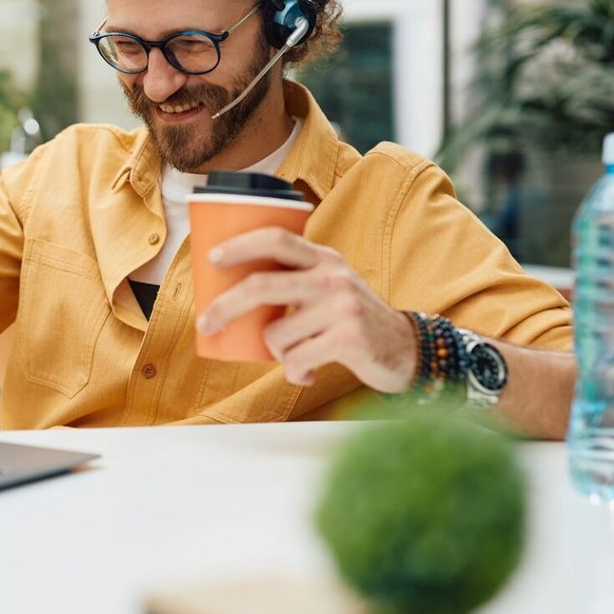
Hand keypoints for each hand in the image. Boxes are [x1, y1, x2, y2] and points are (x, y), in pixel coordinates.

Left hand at [195, 228, 417, 393]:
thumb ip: (297, 280)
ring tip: (296, 357)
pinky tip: (308, 374)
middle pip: (262, 285)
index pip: (277, 239)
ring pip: (276, 334)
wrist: (406, 349)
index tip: (211, 257)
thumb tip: (234, 290)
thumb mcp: (331, 287)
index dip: (240, 245)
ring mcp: (342, 306)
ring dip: (277, 354)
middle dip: (225, 305)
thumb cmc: (353, 320)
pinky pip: (297, 360)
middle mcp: (333, 276)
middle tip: (206, 323)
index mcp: (325, 258)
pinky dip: (294, 373)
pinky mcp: (348, 338)